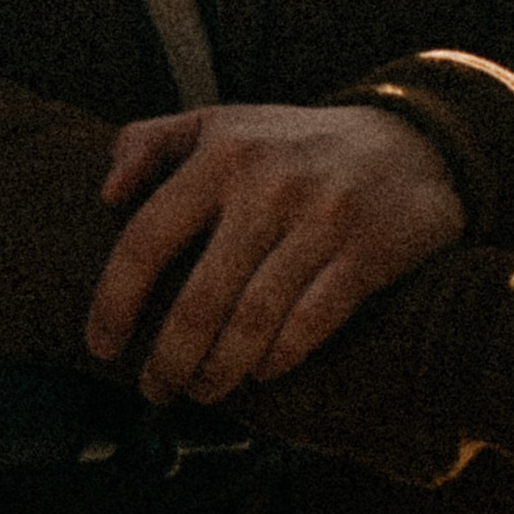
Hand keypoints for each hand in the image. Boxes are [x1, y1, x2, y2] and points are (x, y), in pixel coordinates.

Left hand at [86, 104, 466, 405]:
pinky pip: (312, 321)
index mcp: (221, 153)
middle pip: (200, 298)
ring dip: (220, 369)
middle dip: (170, 358)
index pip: (147, 238)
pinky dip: (281, 356)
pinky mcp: (367, 252)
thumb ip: (150, 143)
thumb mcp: (221, 122)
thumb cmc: (295, 143)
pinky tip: (262, 372)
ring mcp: (321, 220)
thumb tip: (105, 194)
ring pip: (254, 320)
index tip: (101, 345)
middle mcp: (268, 186)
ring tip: (202, 391)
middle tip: (154, 390)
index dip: (115, 301)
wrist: (411, 139)